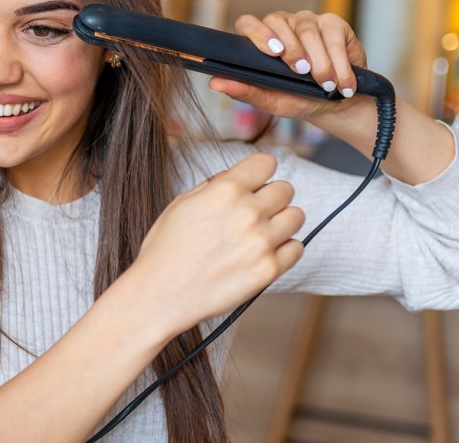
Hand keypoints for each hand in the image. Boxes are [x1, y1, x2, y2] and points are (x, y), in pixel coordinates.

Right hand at [130, 153, 303, 333]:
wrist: (161, 294)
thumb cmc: (165, 248)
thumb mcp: (181, 204)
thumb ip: (214, 185)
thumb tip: (236, 177)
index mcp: (226, 190)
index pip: (267, 163)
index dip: (259, 172)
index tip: (254, 183)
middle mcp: (248, 212)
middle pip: (286, 189)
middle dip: (271, 197)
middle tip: (254, 213)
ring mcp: (262, 242)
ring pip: (296, 216)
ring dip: (281, 222)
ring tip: (261, 233)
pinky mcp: (269, 270)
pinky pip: (297, 248)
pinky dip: (285, 249)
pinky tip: (263, 253)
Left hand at [209, 10, 368, 122]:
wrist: (337, 104)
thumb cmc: (299, 99)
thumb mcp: (271, 101)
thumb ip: (245, 91)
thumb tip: (214, 83)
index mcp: (262, 41)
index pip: (248, 24)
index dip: (258, 33)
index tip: (273, 52)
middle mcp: (282, 26)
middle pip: (278, 20)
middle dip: (291, 48)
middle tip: (302, 72)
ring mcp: (308, 21)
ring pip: (308, 30)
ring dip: (319, 61)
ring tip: (326, 84)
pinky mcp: (334, 24)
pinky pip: (333, 36)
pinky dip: (339, 62)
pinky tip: (342, 82)